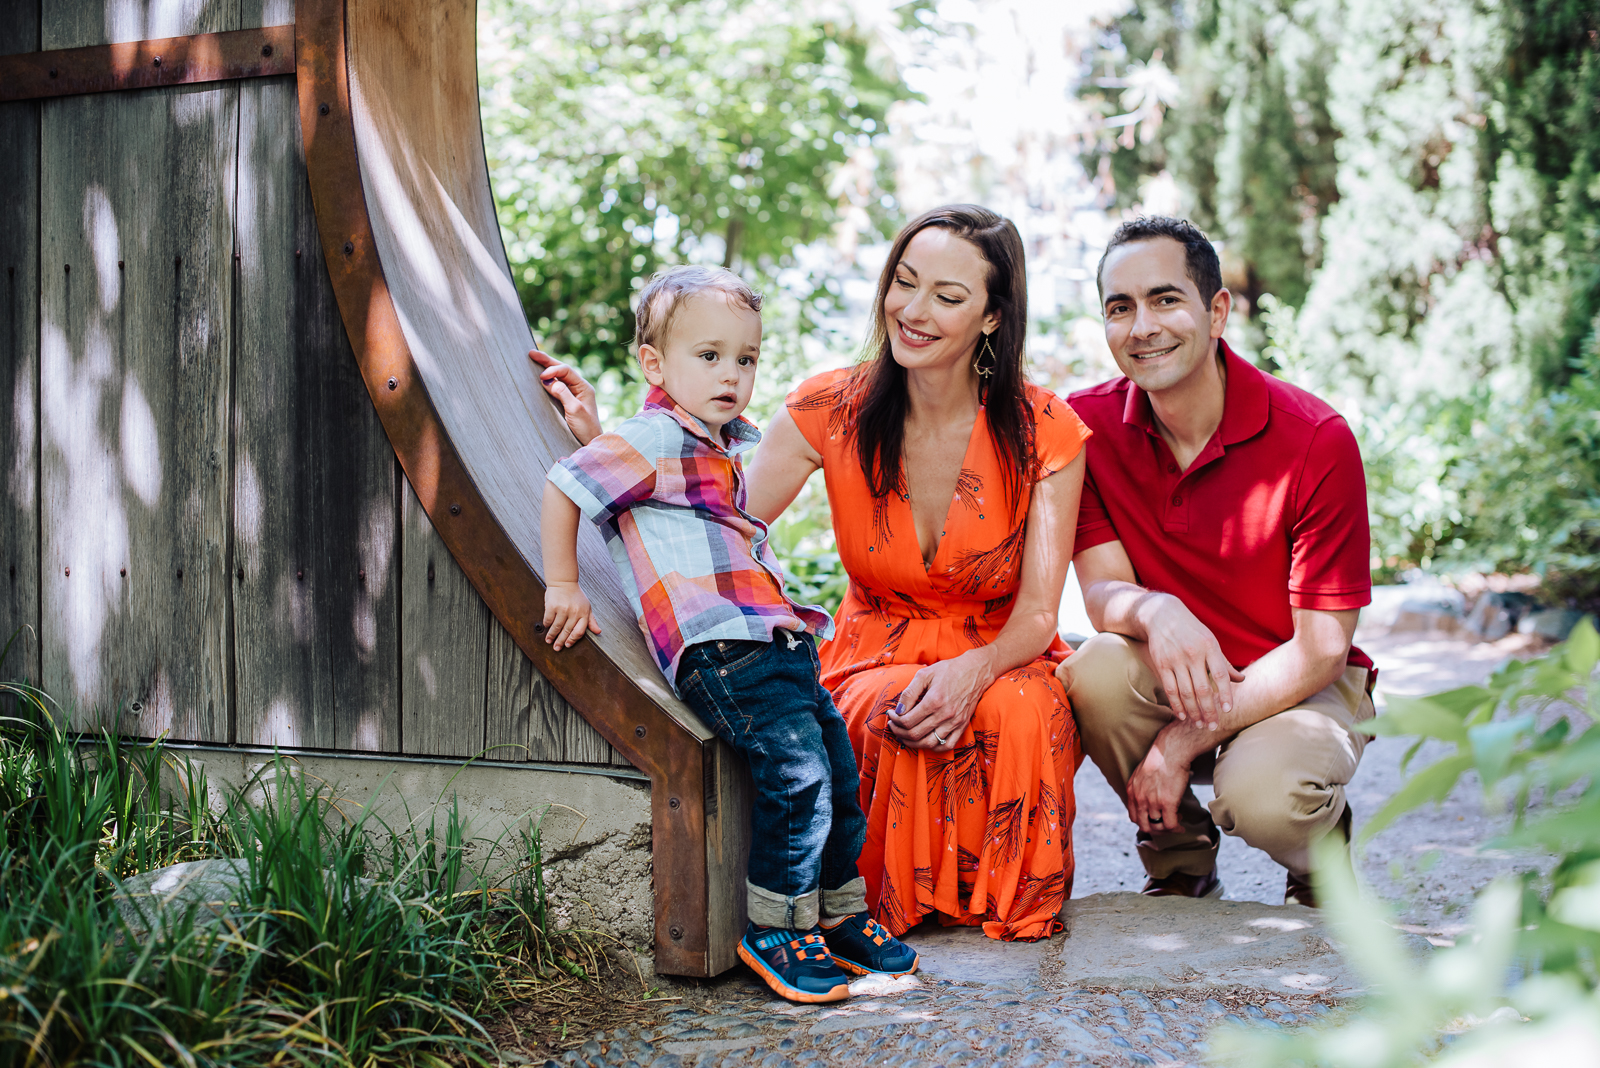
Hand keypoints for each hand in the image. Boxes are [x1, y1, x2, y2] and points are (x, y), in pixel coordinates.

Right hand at [529, 349, 601, 445]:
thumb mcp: (575, 410)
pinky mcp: (567, 401)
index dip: (553, 370)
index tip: (541, 377)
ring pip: (559, 376)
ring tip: (534, 359)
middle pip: (562, 370)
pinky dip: (548, 379)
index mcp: (584, 387)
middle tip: (531, 353)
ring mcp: (573, 394)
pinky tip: (540, 376)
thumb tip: (549, 381)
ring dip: (546, 368)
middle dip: (547, 361)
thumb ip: (563, 394)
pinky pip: (557, 386)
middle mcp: (579, 388)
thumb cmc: (586, 428)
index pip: (567, 371)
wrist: (591, 443)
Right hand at [542, 581, 600, 649]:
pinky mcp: (552, 606)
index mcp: (583, 613)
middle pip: (567, 631)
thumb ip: (591, 620)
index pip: (580, 631)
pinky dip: (547, 625)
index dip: (573, 640)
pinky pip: (548, 620)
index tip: (567, 645)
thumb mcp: (587, 607)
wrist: (564, 581)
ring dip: (552, 636)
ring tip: (549, 641)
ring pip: (556, 627)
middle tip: (556, 648)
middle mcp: (574, 612)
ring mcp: (563, 609)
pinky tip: (546, 628)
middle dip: (561, 641)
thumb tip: (598, 632)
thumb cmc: (576, 595)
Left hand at [888, 652, 994, 751]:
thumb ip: (909, 693)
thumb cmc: (948, 670)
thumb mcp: (925, 674)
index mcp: (934, 700)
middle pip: (915, 734)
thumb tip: (897, 710)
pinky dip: (933, 747)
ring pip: (929, 743)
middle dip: (899, 732)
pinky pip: (947, 745)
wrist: (975, 671)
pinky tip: (924, 740)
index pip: (907, 720)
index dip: (894, 720)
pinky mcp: (962, 726)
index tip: (890, 714)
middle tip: (893, 725)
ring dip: (912, 743)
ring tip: (904, 735)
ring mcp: (955, 723)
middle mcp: (945, 714)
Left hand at [1125, 739, 1189, 834]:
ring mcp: (1152, 801)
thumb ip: (1141, 788)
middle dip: (1156, 829)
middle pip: (1143, 825)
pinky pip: (1170, 824)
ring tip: (1176, 818)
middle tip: (1166, 825)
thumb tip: (1148, 797)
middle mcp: (1139, 798)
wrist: (1171, 750)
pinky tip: (1180, 823)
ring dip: (1168, 827)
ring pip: (1158, 826)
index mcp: (1131, 791)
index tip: (1155, 820)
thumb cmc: (1161, 758)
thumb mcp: (1142, 773)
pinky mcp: (1167, 802)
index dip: (1145, 822)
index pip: (1133, 817)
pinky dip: (1175, 827)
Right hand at [1140, 594, 1244, 730]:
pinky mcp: (1161, 663)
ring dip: (1193, 711)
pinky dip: (1176, 704)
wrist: (1162, 614)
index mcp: (1209, 646)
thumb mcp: (1210, 641)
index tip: (1228, 710)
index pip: (1221, 675)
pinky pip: (1170, 689)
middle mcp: (1193, 653)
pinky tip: (1182, 715)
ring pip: (1186, 692)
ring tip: (1199, 724)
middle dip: (1209, 710)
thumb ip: (1224, 663)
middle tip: (1213, 726)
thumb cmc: (1192, 631)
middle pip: (1203, 689)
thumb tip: (1241, 681)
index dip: (1225, 694)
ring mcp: (1175, 659)